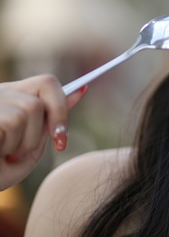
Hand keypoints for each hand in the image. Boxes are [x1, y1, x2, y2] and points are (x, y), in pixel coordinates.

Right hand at [0, 75, 86, 190]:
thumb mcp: (22, 159)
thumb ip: (43, 136)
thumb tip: (69, 105)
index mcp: (9, 103)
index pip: (43, 85)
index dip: (63, 90)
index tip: (85, 89)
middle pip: (43, 93)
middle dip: (52, 121)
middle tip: (44, 145)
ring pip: (31, 110)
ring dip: (25, 140)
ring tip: (3, 153)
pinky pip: (13, 120)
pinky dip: (10, 142)